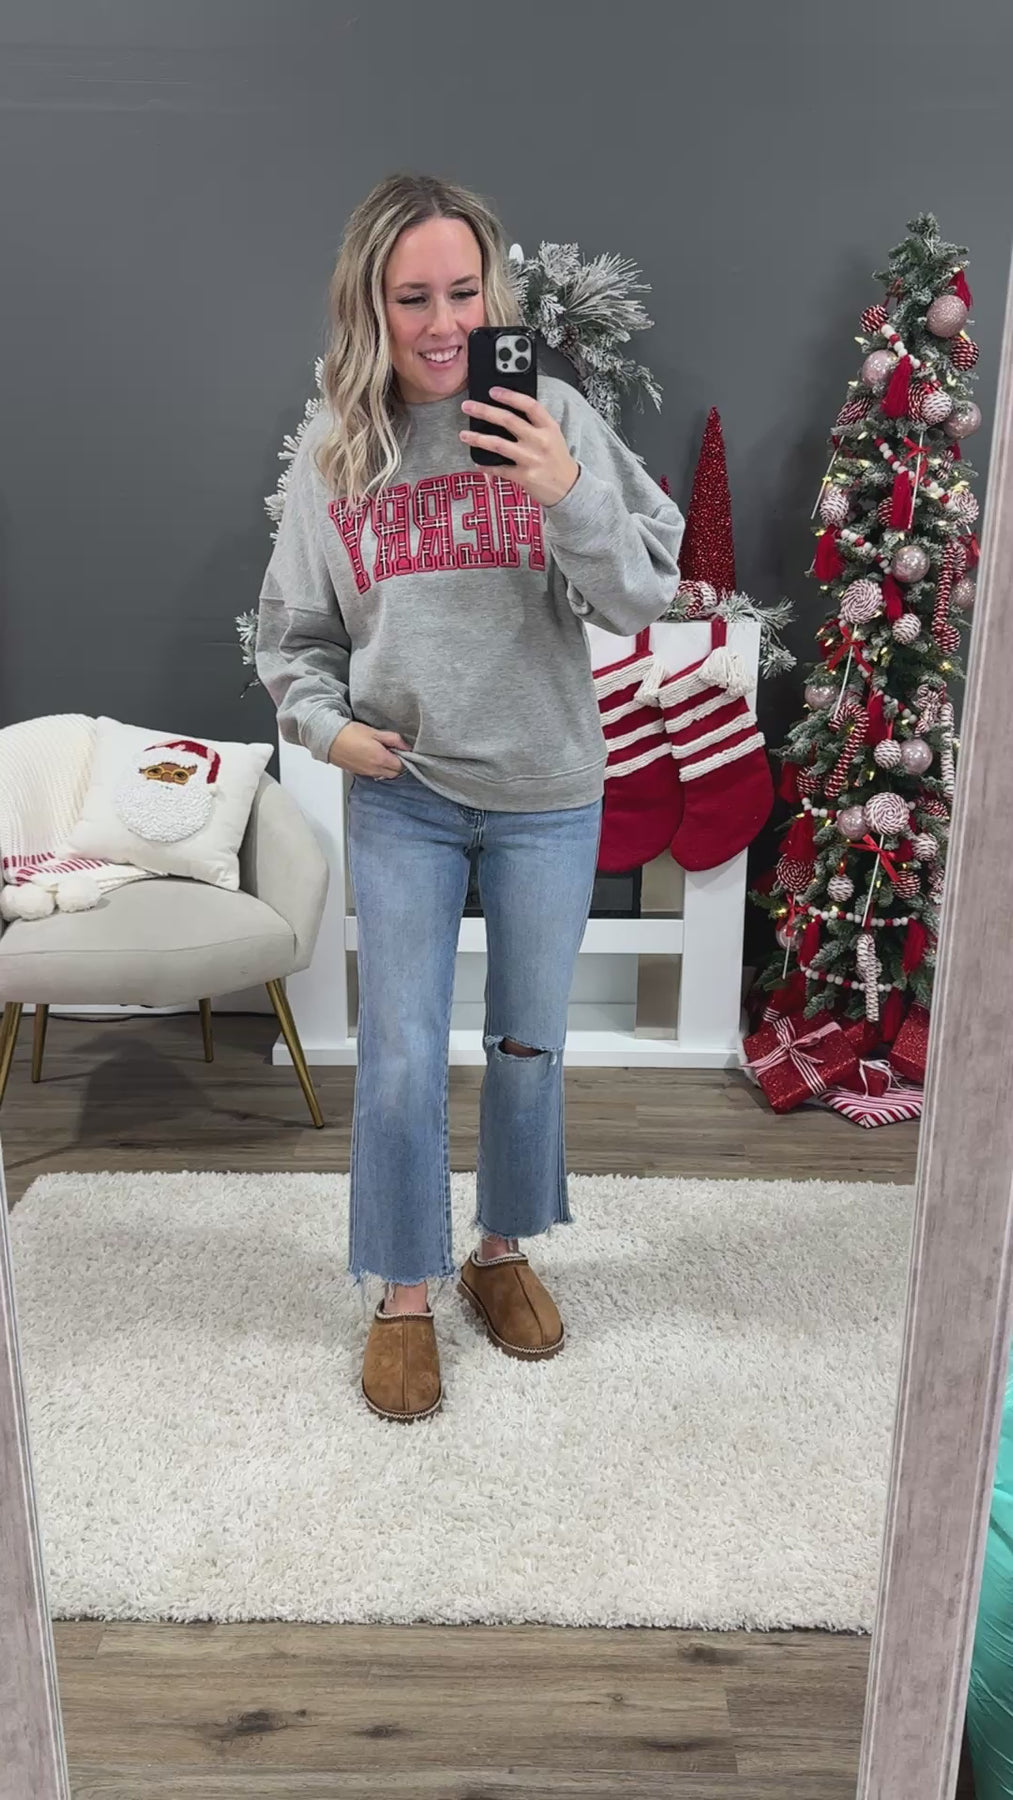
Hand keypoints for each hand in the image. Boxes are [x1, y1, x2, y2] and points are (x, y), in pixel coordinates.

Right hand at [327, 721, 409, 778]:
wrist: (328, 738)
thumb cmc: (349, 733)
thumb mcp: (374, 732)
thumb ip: (393, 739)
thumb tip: (406, 746)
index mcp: (380, 759)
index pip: (401, 766)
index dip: (403, 757)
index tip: (399, 749)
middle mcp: (374, 769)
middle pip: (394, 773)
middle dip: (396, 764)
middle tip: (391, 750)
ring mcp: (366, 773)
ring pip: (384, 775)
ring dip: (386, 767)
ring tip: (380, 752)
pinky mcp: (358, 773)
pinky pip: (373, 774)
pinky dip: (376, 768)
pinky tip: (370, 757)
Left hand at [459, 388, 580, 507]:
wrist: (569, 487)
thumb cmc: (557, 459)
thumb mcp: (552, 435)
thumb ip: (534, 423)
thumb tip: (506, 410)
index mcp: (548, 427)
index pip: (529, 405)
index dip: (510, 396)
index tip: (493, 391)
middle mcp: (540, 441)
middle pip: (508, 420)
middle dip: (484, 411)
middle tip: (467, 406)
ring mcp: (531, 459)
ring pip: (499, 444)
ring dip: (478, 438)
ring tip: (464, 434)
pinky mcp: (524, 477)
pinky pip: (500, 469)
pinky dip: (487, 466)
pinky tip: (478, 462)